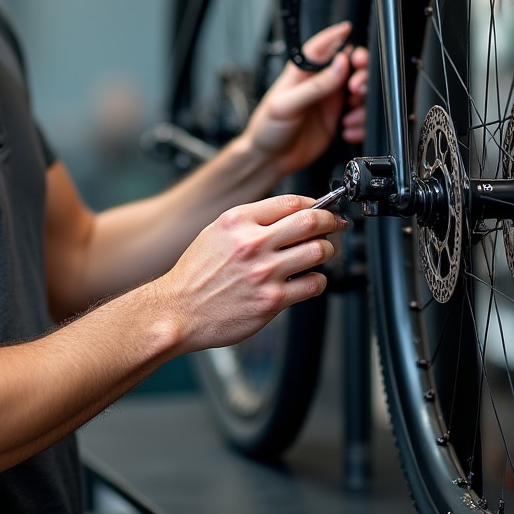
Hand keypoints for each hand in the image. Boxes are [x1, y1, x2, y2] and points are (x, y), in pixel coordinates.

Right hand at [157, 193, 346, 352]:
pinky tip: (309, 280)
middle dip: (331, 221)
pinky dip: (318, 280)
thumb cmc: (195, 275)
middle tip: (335, 225)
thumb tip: (288, 214)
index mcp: (237, 221)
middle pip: (310, 221)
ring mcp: (264, 272)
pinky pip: (313, 284)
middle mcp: (252, 243)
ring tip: (322, 252)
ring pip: (318, 251)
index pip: (290, 202)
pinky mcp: (272, 300)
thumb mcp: (216, 232)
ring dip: (327, 250)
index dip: (314, 203)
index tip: (321, 207)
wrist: (177, 311)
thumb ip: (250, 221)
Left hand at [242, 21, 368, 176]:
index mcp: (302, 72)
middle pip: (351, 65)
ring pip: (361, 90)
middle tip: (357, 88)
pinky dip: (360, 122)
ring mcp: (330, 100)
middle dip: (361, 74)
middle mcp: (319, 82)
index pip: (323, 46)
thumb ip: (315, 86)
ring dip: (363, 103)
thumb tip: (340, 64)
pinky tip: (348, 130)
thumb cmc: (267, 128)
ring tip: (349, 118)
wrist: (269, 160)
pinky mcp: (337, 118)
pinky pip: (360, 114)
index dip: (337, 35)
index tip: (350, 30)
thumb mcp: (286, 105)